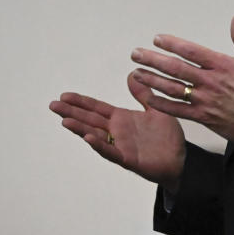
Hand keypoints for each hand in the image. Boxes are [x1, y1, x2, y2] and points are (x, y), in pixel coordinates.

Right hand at [49, 76, 185, 191]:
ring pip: (95, 135)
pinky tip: (88, 138)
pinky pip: (111, 152)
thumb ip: (143, 94)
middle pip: (90, 120)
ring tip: (65, 121)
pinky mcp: (128, 159)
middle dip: (72, 112)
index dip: (81, 102)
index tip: (64, 95)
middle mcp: (118, 132)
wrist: (180, 159)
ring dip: (80, 129)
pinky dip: (99, 145)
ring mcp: (121, 145)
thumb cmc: (167, 137)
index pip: (97, 108)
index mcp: (122, 119)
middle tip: (53, 105)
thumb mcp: (156, 109)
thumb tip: (131, 74)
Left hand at [128, 14, 233, 143]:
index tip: (158, 38)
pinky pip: (177, 110)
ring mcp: (204, 100)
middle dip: (153, 60)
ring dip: (152, 80)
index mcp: (223, 65)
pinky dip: (162, 104)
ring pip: (172, 88)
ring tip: (136, 73)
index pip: (192, 51)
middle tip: (137, 54)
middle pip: (176, 68)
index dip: (172, 44)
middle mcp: (210, 82)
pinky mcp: (203, 117)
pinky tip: (149, 98)